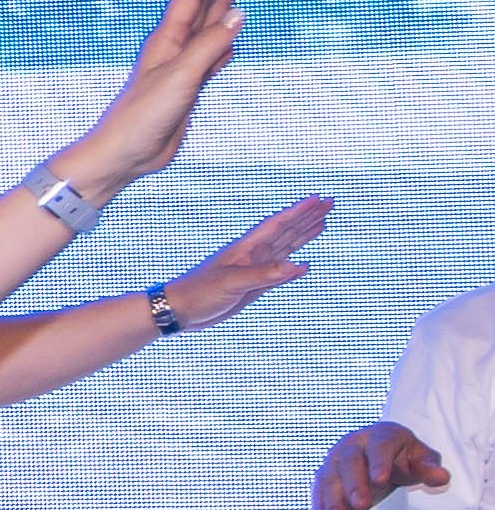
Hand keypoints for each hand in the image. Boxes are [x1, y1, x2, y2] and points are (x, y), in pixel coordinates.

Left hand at [68, 0, 242, 198]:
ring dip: (219, 13)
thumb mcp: (180, 76)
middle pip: (198, 10)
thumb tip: (236, 15)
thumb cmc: (142, 116)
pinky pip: (208, 60)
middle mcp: (172, 51)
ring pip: (204, 33)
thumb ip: (208, 46)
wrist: (125, 153)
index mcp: (166, 42)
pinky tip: (229, 44)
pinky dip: (221, 48)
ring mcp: (179, 70)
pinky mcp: (185, 90)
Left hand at [157, 197, 327, 333]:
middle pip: (286, 231)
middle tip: (330, 202)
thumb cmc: (198, 292)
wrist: (178, 311)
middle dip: (308, 217)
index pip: (277, 224)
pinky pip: (280, 272)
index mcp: (246, 249)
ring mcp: (254, 269)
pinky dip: (294, 264)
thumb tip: (299, 266)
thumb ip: (264, 275)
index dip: (298, 211)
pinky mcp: (254, 286)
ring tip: (323, 221)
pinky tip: (304, 262)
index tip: (318, 198)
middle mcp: (253, 255)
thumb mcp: (231, 283)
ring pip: (286, 247)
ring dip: (304, 234)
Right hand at [317, 418, 454, 509]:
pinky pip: (317, 492)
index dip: (378, 462)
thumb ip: (430, 467)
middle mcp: (352, 444)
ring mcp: (334, 460)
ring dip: (332, 502)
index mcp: (380, 436)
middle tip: (361, 506)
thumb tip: (441, 476)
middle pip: (349, 462)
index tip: (380, 481)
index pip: (379, 447)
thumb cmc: (405, 459)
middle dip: (353, 485)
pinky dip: (319, 509)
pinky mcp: (323, 477)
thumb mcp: (422, 460)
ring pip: (328, 479)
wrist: (381, 458)